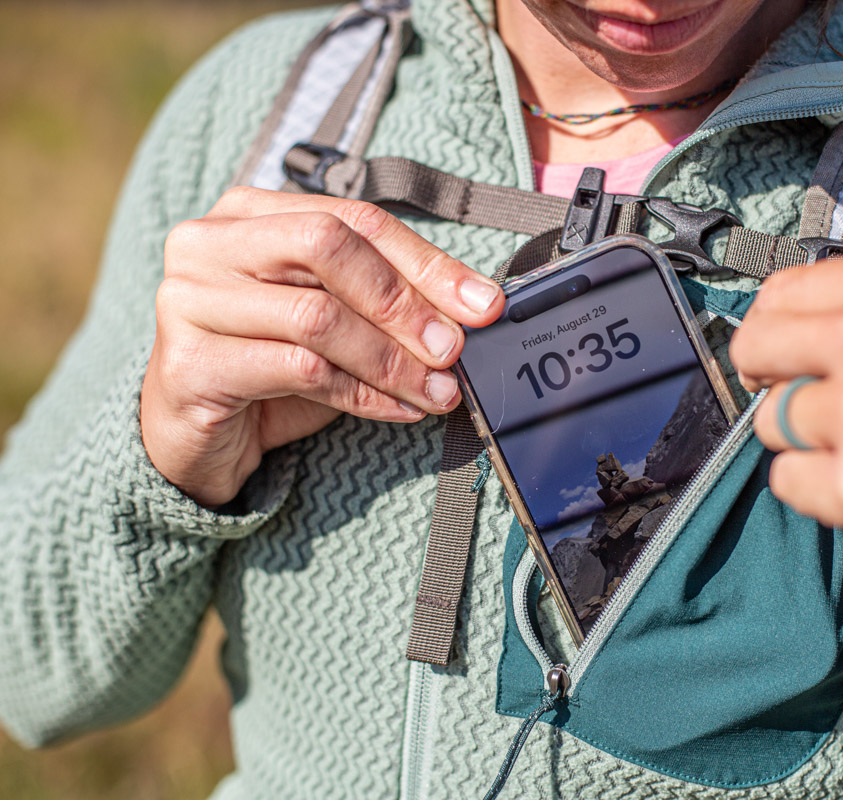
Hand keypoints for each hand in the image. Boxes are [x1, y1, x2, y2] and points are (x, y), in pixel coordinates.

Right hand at [142, 187, 503, 506]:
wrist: (194, 434)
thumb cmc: (270, 367)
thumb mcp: (335, 319)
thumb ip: (387, 301)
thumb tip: (474, 306)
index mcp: (249, 212)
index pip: (354, 219)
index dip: (426, 261)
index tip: (483, 303)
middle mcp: (208, 242)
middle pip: (329, 246)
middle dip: (405, 301)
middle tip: (453, 348)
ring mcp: (188, 299)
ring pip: (318, 315)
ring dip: (392, 360)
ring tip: (437, 390)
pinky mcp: (189, 362)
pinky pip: (299, 369)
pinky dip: (362, 392)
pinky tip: (398, 409)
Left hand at [728, 252, 842, 584]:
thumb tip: (783, 326)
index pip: (780, 294)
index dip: (775, 333)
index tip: (789, 356)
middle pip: (756, 350)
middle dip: (772, 382)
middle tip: (816, 408)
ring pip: (771, 423)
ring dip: (809, 444)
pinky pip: (788, 481)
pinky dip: (821, 493)